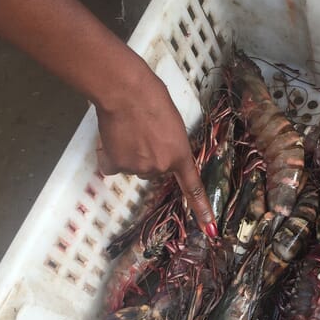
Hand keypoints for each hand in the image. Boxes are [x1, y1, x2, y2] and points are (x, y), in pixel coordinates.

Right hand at [95, 65, 216, 235]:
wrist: (125, 91)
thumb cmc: (151, 96)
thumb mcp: (171, 121)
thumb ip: (168, 141)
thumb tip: (153, 147)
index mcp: (180, 154)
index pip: (192, 186)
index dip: (201, 208)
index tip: (209, 229)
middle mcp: (161, 167)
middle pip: (153, 170)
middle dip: (147, 155)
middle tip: (141, 131)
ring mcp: (139, 168)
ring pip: (133, 167)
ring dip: (128, 153)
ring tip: (126, 129)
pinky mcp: (117, 164)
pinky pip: (112, 166)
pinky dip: (109, 155)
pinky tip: (111, 138)